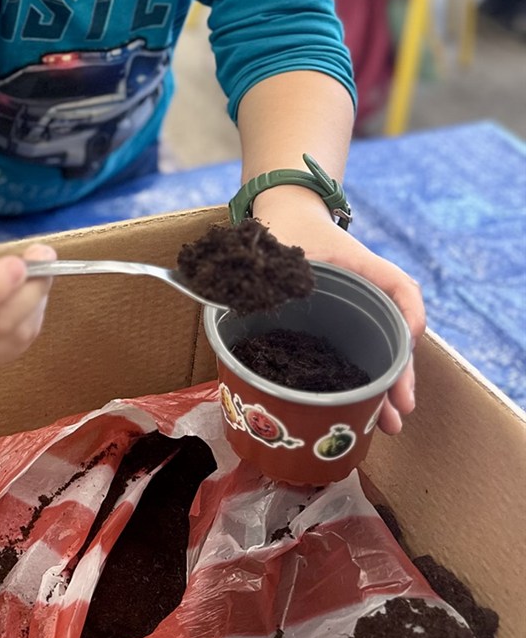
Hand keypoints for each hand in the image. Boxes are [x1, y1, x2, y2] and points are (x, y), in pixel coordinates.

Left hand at [255, 190, 424, 433]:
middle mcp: (368, 290)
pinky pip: (360, 352)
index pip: (400, 288)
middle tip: (399, 411)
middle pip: (396, 332)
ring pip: (382, 350)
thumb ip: (260, 272)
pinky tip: (364, 411)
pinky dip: (365, 381)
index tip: (407, 347)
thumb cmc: (286, 228)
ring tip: (388, 424)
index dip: (409, 316)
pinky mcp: (343, 325)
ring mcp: (358, 309)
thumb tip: (229, 304)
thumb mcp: (276, 246)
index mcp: (360, 266)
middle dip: (399, 374)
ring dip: (387, 387)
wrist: (285, 214)